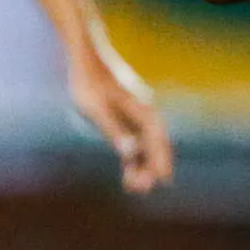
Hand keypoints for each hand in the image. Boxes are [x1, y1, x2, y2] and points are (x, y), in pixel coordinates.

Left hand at [66, 44, 173, 193]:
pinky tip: (130, 171)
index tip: (164, 180)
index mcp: (142, 110)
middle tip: (142, 190)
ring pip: (144, 144)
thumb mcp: (97, 108)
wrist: (84, 59)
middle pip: (154, 144)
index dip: (160, 160)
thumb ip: (113, 130)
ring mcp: (136, 114)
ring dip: (142, 164)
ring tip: (135, 188)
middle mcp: (144, 113)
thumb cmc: (88, 82)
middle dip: (151, 167)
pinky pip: (134, 139)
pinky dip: (133, 155)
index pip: (157, 140)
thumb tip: (130, 152)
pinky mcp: (125, 115)